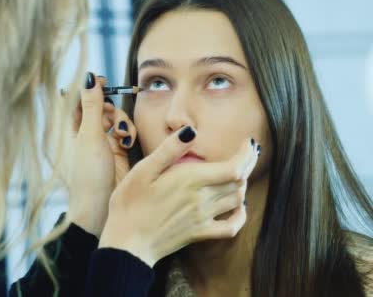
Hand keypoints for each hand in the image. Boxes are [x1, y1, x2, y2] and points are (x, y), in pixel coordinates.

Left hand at [66, 73, 136, 236]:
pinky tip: (127, 141)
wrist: (100, 209)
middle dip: (109, 107)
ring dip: (120, 121)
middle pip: (100, 107)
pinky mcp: (118, 153)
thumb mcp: (89, 136)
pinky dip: (127, 133)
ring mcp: (102, 143)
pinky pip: (124, 133)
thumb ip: (92, 105)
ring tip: (120, 133)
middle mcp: (85, 134)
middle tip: (111, 112)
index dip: (90, 88)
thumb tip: (89, 76)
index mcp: (70, 129)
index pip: (79, 99)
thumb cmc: (88, 174)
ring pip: (114, 119)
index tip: (103, 79)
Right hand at [99, 127, 259, 266]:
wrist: (126, 242)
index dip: (246, 154)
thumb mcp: (143, 170)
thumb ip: (169, 150)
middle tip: (247, 153)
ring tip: (239, 173)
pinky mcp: (199, 234)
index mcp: (190, 180)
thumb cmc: (129, 203)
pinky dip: (240, 216)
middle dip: (247, 164)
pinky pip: (230, 227)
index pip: (234, 167)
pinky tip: (238, 208)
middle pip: (239, 181)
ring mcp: (203, 218)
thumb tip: (190, 131)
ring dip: (242, 185)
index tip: (248, 143)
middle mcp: (202, 199)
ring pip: (237, 200)